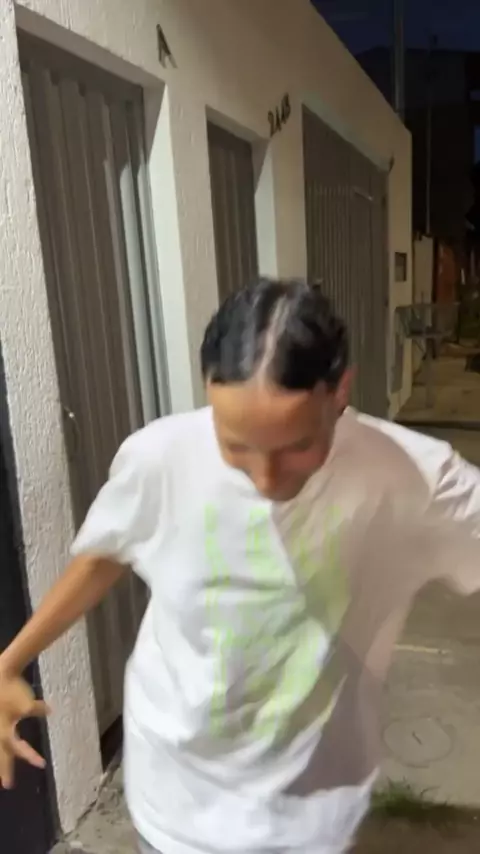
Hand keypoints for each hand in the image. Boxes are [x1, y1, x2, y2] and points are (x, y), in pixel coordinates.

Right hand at [0, 673, 49, 788]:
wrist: (1, 673)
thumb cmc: (13, 690)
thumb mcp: (28, 703)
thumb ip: (38, 709)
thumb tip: (50, 711)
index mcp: (4, 732)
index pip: (18, 749)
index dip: (30, 756)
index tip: (41, 764)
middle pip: (2, 755)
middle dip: (4, 770)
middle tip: (8, 785)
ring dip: (0, 759)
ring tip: (1, 772)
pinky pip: (0, 735)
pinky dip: (2, 743)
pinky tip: (5, 742)